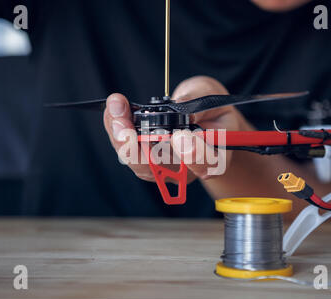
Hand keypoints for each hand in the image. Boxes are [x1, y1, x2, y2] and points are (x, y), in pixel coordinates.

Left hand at [103, 76, 244, 183]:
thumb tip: (178, 108)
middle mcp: (187, 169)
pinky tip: (115, 110)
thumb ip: (199, 102)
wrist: (205, 117)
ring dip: (122, 138)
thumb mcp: (212, 97)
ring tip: (116, 110)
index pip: (206, 165)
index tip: (180, 137)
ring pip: (139, 162)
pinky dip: (118, 130)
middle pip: (162, 169)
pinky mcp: (147, 161)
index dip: (193, 155)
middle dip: (138, 148)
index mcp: (215, 157)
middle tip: (126, 128)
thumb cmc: (212, 109)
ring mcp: (165, 168)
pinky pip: (128, 151)